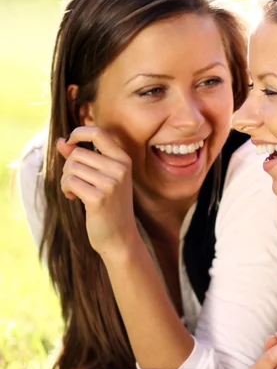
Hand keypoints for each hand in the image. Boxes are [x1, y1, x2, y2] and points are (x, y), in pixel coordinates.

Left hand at [57, 126, 137, 256]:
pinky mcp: (99, 197)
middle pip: (77, 153)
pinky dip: (66, 190)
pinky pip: (70, 182)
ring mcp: (111, 183)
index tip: (69, 142)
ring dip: (66, 180)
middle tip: (75, 182)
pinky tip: (73, 198)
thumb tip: (60, 141)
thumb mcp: (101, 177)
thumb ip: (81, 157)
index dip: (78, 133)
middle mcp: (120, 169)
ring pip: (71, 167)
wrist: (120, 236)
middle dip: (68, 167)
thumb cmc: (109, 204)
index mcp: (123, 160)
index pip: (98, 133)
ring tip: (75, 191)